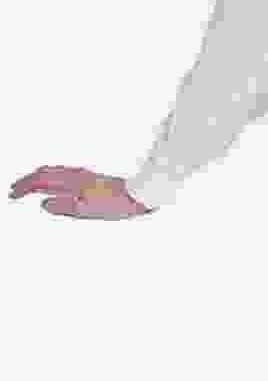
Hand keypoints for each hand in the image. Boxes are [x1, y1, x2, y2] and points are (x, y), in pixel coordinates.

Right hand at [8, 166, 153, 218]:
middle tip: (14, 189)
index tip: (12, 194)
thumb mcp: (87, 210)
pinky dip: (51, 175)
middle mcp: (79, 174)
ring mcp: (86, 174)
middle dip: (28, 180)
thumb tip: (44, 203)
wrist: (141, 192)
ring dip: (39, 177)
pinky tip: (53, 182)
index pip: (42, 181)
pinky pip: (65, 172)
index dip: (25, 187)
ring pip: (56, 170)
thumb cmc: (117, 202)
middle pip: (47, 172)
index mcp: (74, 181)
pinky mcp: (92, 177)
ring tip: (28, 185)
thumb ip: (64, 206)